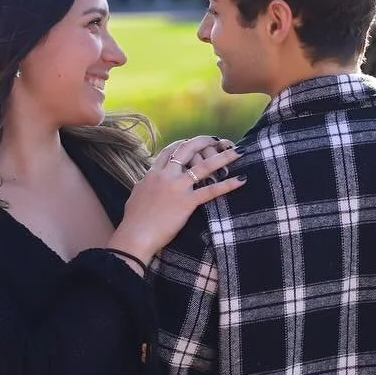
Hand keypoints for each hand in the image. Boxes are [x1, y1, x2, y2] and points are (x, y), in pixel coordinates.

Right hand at [107, 136, 245, 265]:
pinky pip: (212, 191)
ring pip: (204, 166)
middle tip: (216, 139)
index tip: (191, 142)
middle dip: (203, 141)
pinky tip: (242, 180)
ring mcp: (178, 187)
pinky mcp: (187, 202)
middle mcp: (166, 176)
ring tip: (238, 151)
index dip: (182, 144)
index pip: (169, 151)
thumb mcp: (136, 195)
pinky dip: (228, 184)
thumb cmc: (133, 220)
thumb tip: (145, 182)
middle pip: (187, 150)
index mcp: (153, 174)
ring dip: (223, 157)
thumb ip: (144, 185)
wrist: (135, 235)